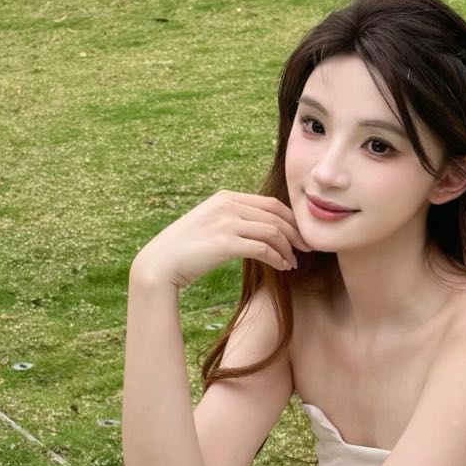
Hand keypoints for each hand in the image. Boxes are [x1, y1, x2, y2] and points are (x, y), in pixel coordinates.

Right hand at [133, 189, 308, 292]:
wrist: (159, 264)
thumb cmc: (183, 250)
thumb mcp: (207, 225)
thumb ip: (229, 220)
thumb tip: (254, 228)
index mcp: (224, 197)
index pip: (269, 203)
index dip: (289, 219)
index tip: (299, 235)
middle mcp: (226, 205)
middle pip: (275, 215)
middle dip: (295, 232)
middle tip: (306, 248)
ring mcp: (225, 222)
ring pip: (272, 231)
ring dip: (288, 248)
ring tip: (293, 262)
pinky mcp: (225, 242)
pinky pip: (263, 248)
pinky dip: (278, 258)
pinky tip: (283, 267)